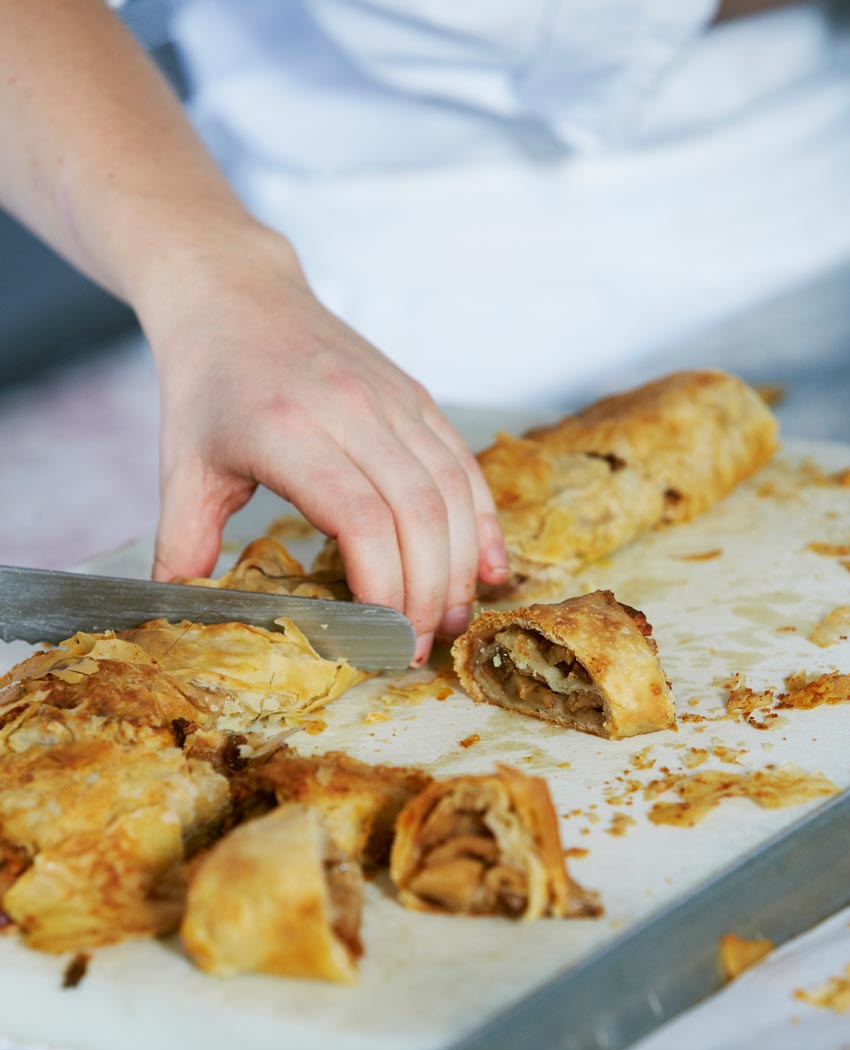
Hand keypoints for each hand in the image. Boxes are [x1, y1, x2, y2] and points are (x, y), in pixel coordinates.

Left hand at [144, 225, 507, 664]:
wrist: (236, 295)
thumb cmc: (208, 387)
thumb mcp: (182, 468)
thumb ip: (183, 545)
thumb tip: (179, 615)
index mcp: (289, 429)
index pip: (361, 518)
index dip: (384, 586)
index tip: (380, 639)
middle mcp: (352, 409)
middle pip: (417, 512)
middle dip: (427, 593)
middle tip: (416, 648)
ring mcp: (392, 399)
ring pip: (452, 490)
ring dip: (461, 564)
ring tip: (451, 621)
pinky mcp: (416, 397)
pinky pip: (464, 464)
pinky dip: (482, 521)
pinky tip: (488, 569)